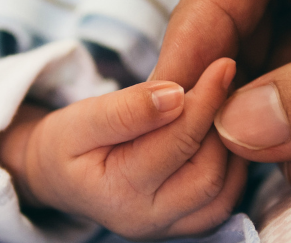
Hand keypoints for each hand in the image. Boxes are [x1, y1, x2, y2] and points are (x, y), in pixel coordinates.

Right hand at [0, 59, 247, 239]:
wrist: (59, 175)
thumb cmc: (67, 143)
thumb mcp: (82, 118)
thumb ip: (126, 109)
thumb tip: (176, 96)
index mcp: (118, 192)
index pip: (177, 142)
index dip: (205, 100)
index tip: (222, 64)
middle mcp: (147, 220)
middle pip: (208, 173)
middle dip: (221, 125)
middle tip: (226, 83)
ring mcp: (168, 229)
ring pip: (224, 191)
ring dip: (231, 146)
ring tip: (223, 106)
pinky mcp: (183, 226)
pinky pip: (224, 201)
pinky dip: (232, 166)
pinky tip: (220, 133)